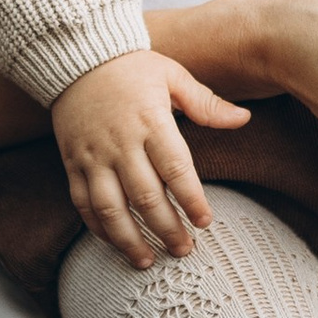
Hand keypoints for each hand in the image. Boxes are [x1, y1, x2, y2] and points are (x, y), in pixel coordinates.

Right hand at [51, 47, 250, 263]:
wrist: (75, 56)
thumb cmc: (131, 67)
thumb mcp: (172, 76)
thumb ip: (207, 103)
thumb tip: (244, 119)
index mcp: (150, 121)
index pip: (176, 170)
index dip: (191, 201)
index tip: (205, 222)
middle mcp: (121, 143)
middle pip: (146, 197)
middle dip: (167, 229)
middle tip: (184, 250)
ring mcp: (93, 156)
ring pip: (111, 209)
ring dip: (130, 239)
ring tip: (148, 260)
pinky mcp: (72, 163)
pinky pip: (82, 203)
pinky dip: (98, 228)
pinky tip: (116, 242)